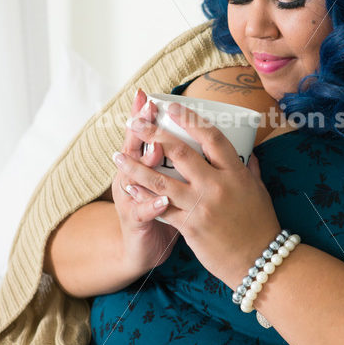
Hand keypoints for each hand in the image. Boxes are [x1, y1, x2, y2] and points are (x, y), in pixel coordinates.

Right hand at [111, 89, 179, 275]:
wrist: (144, 249)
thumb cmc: (165, 212)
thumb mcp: (168, 183)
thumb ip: (184, 162)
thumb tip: (210, 139)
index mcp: (146, 167)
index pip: (145, 137)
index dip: (145, 116)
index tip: (150, 95)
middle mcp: (133, 179)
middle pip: (135, 149)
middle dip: (145, 128)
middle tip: (149, 108)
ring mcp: (133, 200)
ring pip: (137, 178)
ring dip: (146, 162)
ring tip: (156, 147)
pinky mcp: (137, 224)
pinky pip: (145, 213)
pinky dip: (153, 206)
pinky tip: (163, 200)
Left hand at [113, 101, 280, 289]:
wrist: (259, 260)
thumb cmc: (260, 223)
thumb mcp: (259, 190)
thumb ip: (249, 169)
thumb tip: (247, 151)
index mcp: (236, 173)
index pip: (212, 137)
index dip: (190, 119)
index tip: (171, 106)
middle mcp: (217, 185)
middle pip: (181, 152)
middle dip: (154, 133)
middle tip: (135, 120)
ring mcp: (202, 206)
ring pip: (162, 180)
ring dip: (136, 166)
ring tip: (118, 155)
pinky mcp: (190, 227)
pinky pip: (160, 208)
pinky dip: (143, 196)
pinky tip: (129, 186)